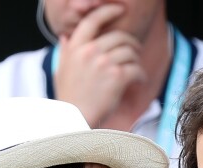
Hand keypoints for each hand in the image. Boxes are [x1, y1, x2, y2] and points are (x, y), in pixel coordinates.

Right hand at [54, 4, 146, 126]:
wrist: (74, 120)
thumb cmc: (69, 99)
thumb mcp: (61, 71)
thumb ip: (65, 52)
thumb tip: (65, 37)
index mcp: (75, 47)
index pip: (93, 20)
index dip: (108, 11)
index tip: (120, 10)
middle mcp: (89, 51)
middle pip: (118, 36)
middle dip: (130, 42)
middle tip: (135, 50)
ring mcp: (104, 63)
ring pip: (129, 51)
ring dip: (136, 59)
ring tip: (136, 67)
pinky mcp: (117, 77)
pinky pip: (136, 69)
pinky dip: (141, 75)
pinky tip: (140, 80)